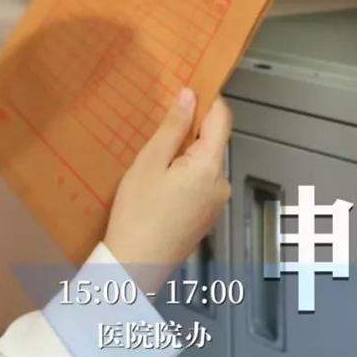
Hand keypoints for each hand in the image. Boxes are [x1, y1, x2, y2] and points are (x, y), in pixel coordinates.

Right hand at [102, 88, 231, 293]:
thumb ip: (172, 128)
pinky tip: (158, 187)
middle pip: (212, 141)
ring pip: (204, 163)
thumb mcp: (149, 162)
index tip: (188, 90)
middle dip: (188, 132)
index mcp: (209, 166)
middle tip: (156, 133)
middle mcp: (220, 184)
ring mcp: (216, 203)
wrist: (135, 266)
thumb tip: (188, 97)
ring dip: (184, 156)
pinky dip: (183, 176)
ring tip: (152, 166)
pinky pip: (200, 183)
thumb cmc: (137, 217)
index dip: (206, 100)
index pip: (221, 118)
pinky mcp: (206, 216)